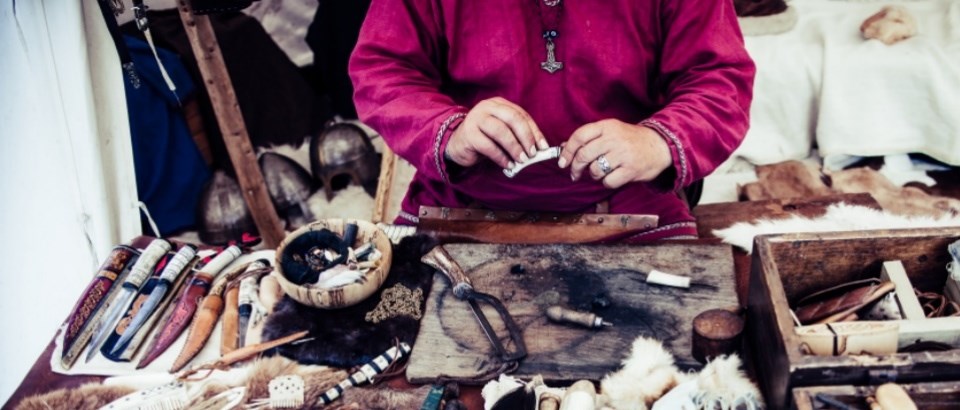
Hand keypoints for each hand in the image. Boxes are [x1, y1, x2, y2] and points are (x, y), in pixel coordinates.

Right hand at [445, 97, 549, 167]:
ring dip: (514, 147)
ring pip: (501, 131)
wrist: (457, 144)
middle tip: (533, 153)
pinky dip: (501, 157)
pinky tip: (508, 165)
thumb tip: (539, 148)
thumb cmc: (485, 138)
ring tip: (522, 160)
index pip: (521, 115)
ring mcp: (476, 119)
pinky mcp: (469, 134)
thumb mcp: (502, 132)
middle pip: (513, 119)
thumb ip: (518, 135)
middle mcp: (487, 108)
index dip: (534, 131)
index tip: (543, 146)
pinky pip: (489, 146)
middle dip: (526, 137)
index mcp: (499, 104)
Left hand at [558, 119, 672, 188]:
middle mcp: (614, 138)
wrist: (660, 145)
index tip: (562, 162)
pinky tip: (613, 177)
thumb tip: (564, 148)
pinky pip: (608, 181)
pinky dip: (607, 182)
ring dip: (594, 175)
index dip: (567, 151)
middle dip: (575, 168)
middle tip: (575, 174)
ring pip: (595, 170)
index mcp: (607, 126)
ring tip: (601, 172)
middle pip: (584, 155)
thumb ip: (589, 138)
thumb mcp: (611, 132)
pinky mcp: (631, 170)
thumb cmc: (631, 140)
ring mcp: (623, 154)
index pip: (579, 136)